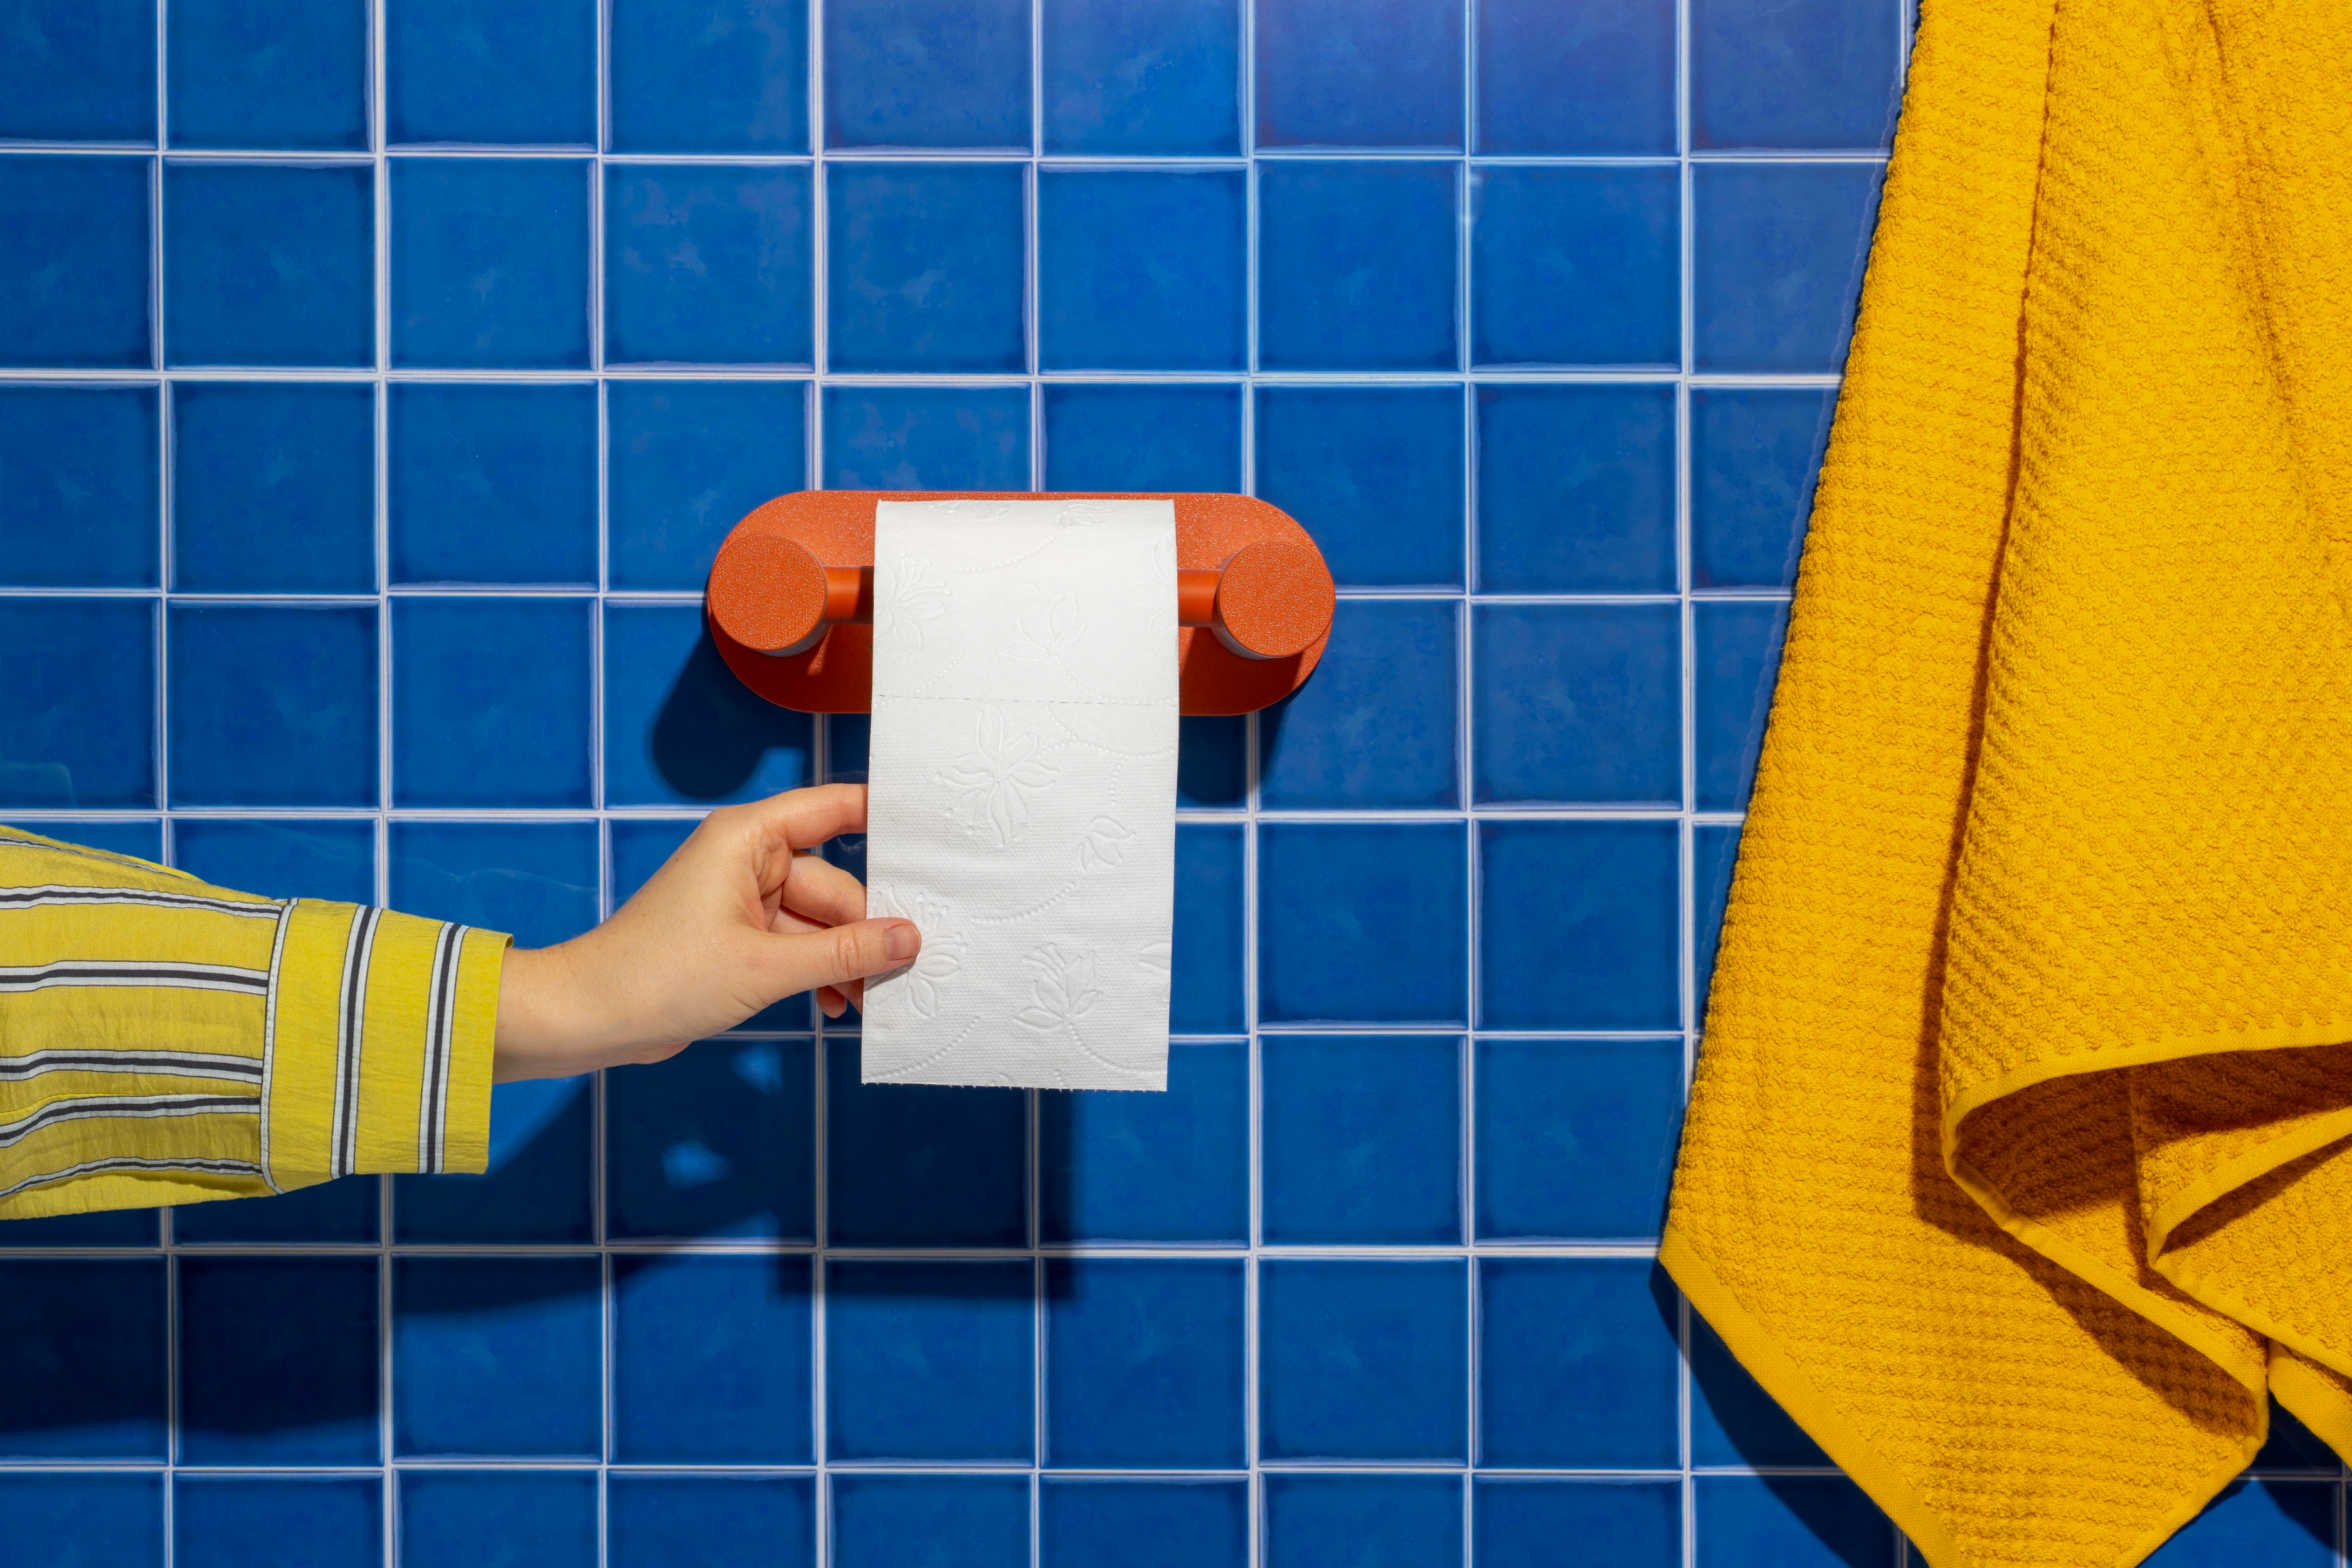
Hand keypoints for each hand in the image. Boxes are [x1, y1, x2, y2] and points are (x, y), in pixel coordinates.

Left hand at [491, 783, 916, 1082]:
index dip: (886, 819)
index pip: (835, 808)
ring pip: (821, 922)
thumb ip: (844, 951)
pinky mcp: (740, 938)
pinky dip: (819, 974)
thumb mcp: (765, 966)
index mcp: (749, 837)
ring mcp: (744, 900)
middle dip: (867, 930)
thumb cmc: (659, 976)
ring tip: (875, 1001)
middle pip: (836, 883)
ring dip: (845, 961)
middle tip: (910, 968)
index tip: (939, 837)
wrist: (591, 1018)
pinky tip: (839, 1006)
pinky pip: (799, 946)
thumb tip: (910, 938)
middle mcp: (750, 859)